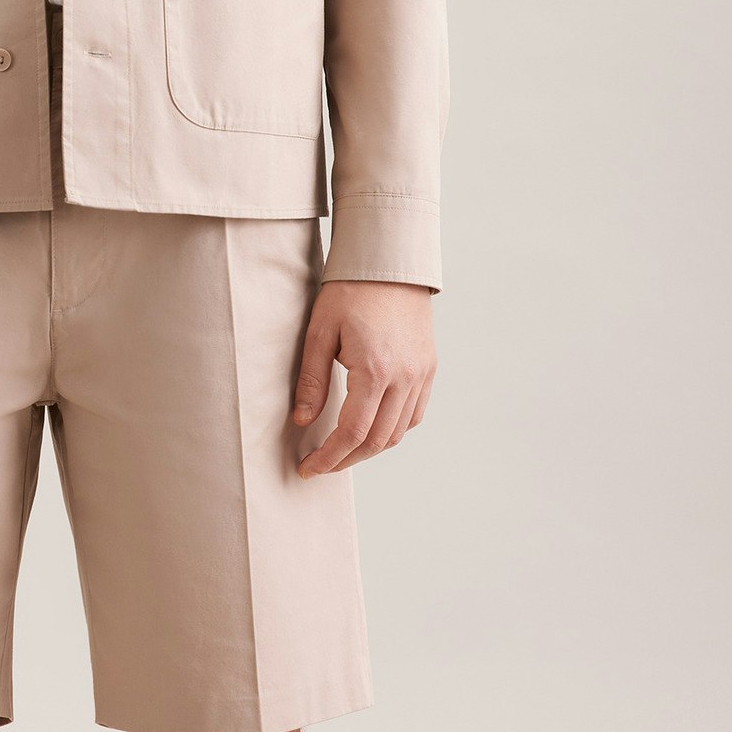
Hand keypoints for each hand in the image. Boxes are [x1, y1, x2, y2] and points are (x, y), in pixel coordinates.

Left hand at [292, 280, 435, 475]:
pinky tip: (370, 429)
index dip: (329, 457)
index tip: (308, 468)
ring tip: (341, 450)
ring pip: (398, 432)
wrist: (390, 264)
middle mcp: (405, 377)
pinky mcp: (428, 369)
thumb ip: (312, 380)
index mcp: (375, 370)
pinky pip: (414, 414)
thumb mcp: (320, 332)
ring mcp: (421, 374)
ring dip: (369, 448)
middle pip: (377, 440)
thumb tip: (303, 421)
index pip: (352, 432)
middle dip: (346, 459)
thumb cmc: (350, 291)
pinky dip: (392, 430)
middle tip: (320, 465)